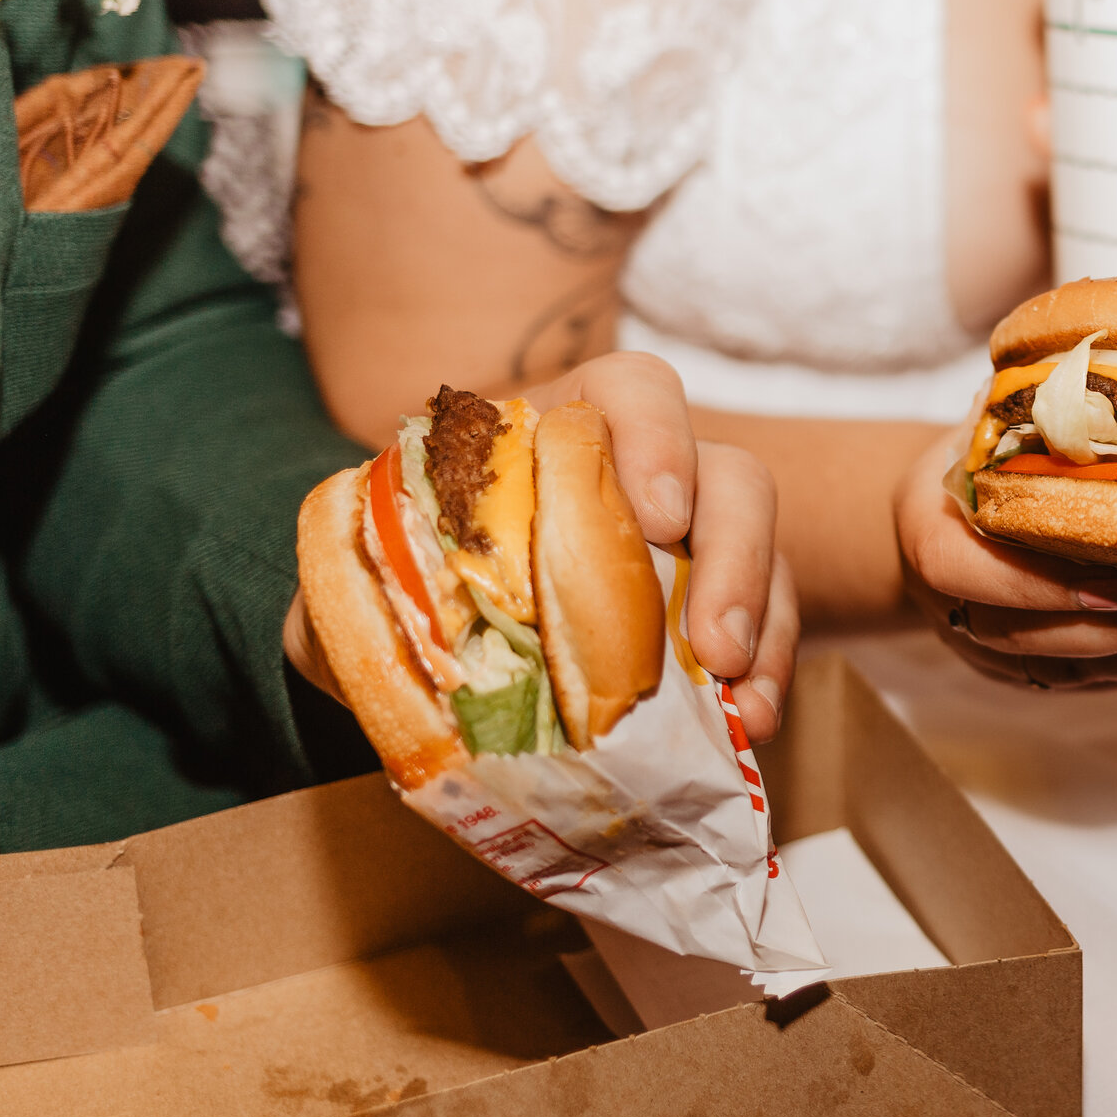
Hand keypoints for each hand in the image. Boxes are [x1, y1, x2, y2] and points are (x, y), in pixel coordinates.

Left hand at [283, 350, 799, 741]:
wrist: (423, 639)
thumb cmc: (398, 581)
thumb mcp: (355, 569)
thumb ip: (348, 569)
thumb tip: (358, 590)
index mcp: (561, 431)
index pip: (633, 391)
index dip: (658, 439)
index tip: (656, 518)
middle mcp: (644, 470)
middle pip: (728, 473)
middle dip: (736, 553)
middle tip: (715, 645)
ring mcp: (691, 540)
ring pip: (765, 547)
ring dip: (763, 624)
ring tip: (746, 707)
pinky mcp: (714, 606)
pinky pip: (769, 624)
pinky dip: (767, 673)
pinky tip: (750, 726)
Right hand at [893, 432, 1116, 689]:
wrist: (933, 520)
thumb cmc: (970, 458)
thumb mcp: (982, 424)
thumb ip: (1032, 410)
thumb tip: (1112, 365)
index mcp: (936, 541)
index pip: (978, 578)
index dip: (1045, 588)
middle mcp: (965, 613)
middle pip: (1049, 641)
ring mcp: (1002, 654)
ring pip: (1091, 669)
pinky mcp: (1043, 673)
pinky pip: (1112, 678)